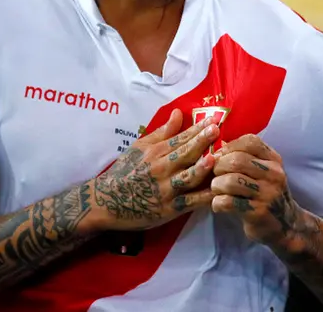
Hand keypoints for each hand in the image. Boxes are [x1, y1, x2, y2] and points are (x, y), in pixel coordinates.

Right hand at [88, 109, 218, 231]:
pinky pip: (190, 202)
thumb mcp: (139, 148)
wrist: (104, 202)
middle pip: (185, 154)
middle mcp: (161, 169)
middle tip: (216, 130)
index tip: (213, 120)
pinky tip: (218, 192)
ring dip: (201, 168)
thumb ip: (162, 132)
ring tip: (214, 158)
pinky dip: (204, 198)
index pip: (180, 138)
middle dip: (201, 142)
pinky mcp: (169, 209)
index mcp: (155, 152)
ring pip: (187, 178)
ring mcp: (166, 190)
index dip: (197, 129)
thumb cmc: (124, 172)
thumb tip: (179, 112)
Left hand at [209, 134, 300, 243]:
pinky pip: (228, 202)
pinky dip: (217, 202)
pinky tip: (219, 204)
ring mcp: (267, 194)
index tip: (221, 157)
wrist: (286, 224)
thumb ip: (246, 158)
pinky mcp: (258, 212)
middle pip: (236, 160)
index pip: (250, 141)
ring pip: (231, 181)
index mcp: (274, 160)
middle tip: (216, 175)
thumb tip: (218, 147)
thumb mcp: (265, 172)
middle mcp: (273, 174)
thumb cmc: (267, 194)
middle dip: (218, 167)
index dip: (229, 147)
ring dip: (216, 185)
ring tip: (216, 190)